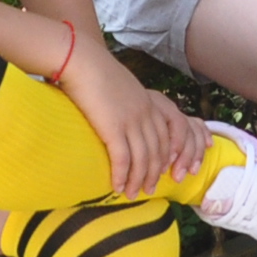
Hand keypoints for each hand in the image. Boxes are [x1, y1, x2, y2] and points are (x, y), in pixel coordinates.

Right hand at [59, 37, 204, 200]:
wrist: (83, 62)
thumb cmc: (97, 72)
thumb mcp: (123, 87)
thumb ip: (130, 102)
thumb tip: (123, 115)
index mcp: (150, 103)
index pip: (173, 133)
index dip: (171, 154)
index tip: (166, 169)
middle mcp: (146, 113)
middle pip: (159, 150)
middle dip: (155, 173)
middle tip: (148, 190)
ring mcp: (132, 121)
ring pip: (143, 158)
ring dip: (138, 180)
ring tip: (132, 194)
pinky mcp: (113, 128)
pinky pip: (122, 159)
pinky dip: (121, 176)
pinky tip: (116, 187)